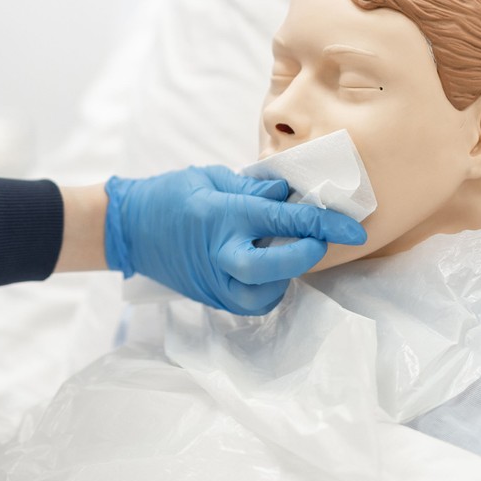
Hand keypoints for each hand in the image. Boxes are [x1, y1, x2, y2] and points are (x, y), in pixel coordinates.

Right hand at [104, 165, 367, 314]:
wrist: (126, 228)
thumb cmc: (167, 195)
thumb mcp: (210, 178)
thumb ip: (252, 188)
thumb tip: (289, 193)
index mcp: (221, 215)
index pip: (283, 219)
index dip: (322, 223)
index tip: (353, 227)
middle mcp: (219, 253)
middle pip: (274, 267)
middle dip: (304, 255)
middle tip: (319, 242)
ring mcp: (213, 282)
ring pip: (265, 293)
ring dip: (285, 275)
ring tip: (284, 252)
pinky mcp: (211, 297)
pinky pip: (251, 302)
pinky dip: (268, 288)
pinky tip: (266, 268)